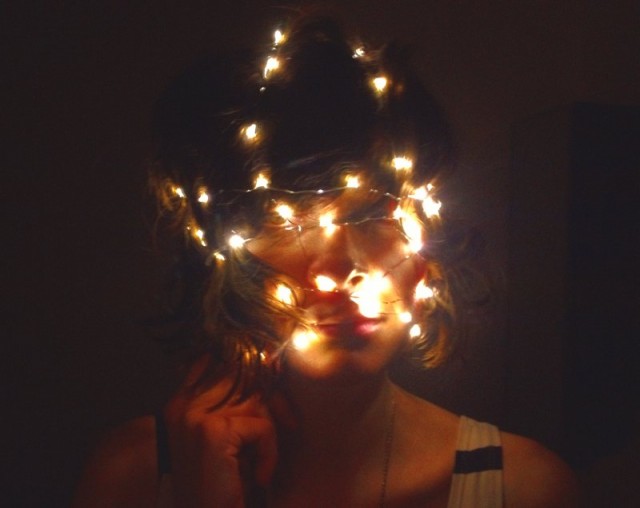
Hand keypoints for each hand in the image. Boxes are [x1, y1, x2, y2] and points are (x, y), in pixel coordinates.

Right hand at [164, 359, 276, 507]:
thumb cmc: (222, 480)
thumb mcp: (226, 432)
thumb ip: (237, 400)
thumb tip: (270, 363)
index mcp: (181, 399)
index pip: (221, 360)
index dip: (254, 367)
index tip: (275, 373)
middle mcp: (183, 403)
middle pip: (244, 375)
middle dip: (273, 398)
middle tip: (288, 423)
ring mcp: (194, 415)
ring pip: (257, 400)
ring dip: (270, 432)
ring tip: (262, 460)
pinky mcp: (213, 431)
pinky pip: (262, 426)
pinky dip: (269, 452)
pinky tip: (260, 475)